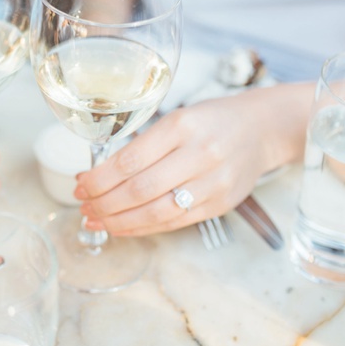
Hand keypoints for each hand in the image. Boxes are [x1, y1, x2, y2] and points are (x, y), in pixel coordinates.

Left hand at [75, 87, 305, 236]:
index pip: (130, 160)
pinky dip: (144, 228)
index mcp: (184, 125)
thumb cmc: (214, 121)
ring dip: (119, 221)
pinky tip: (124, 226)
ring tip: (97, 220)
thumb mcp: (180, 117)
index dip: (99, 179)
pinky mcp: (221, 204)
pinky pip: (176, 222)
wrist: (263, 130)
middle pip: (140, 189)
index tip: (81, 184)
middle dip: (104, 202)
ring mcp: (214, 182)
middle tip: (84, 204)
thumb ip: (145, 144)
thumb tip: (98, 174)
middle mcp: (201, 154)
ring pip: (157, 212)